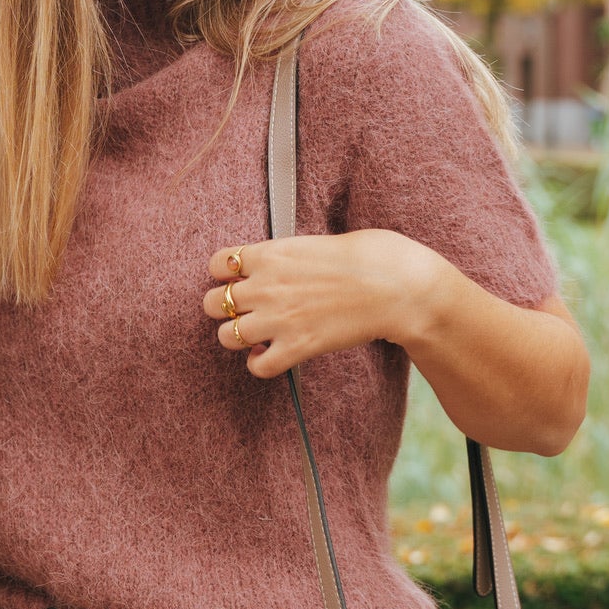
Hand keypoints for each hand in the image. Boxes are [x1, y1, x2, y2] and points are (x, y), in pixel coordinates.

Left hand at [203, 230, 440, 377]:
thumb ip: (289, 254)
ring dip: (239, 338)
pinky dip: (260, 364)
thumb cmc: (370, 256)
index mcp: (270, 254)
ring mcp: (278, 319)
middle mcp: (265, 287)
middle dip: (224, 308)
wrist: (396, 286)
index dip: (225, 274)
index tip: (239, 279)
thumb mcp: (317, 241)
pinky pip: (257, 367)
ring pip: (225, 337)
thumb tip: (285, 262)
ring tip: (258, 335)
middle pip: (212, 304)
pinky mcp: (296, 347)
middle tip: (245, 310)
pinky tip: (272, 355)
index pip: (218, 263)